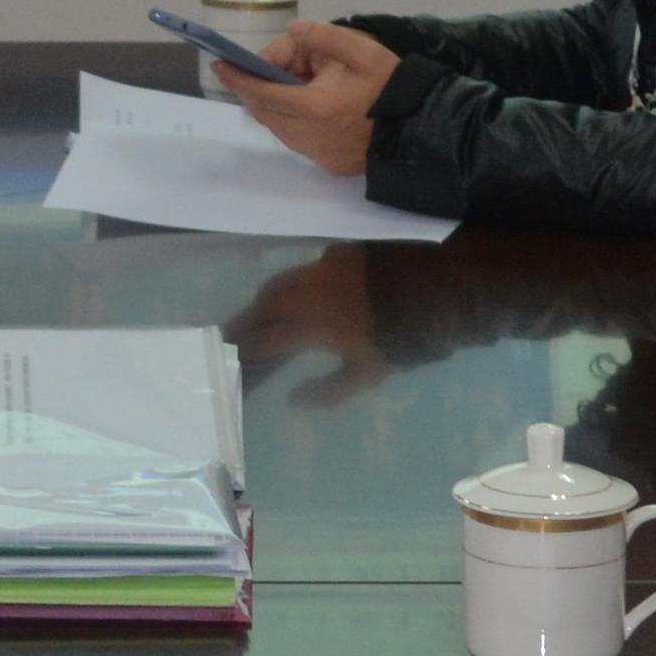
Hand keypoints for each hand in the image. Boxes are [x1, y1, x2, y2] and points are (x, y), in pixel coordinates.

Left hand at [218, 21, 399, 178]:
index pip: (262, 92)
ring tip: (295, 78)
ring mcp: (316, 153)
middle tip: (265, 65)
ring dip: (276, 103)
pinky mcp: (326, 162)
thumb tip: (295, 30)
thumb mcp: (365, 53)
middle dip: (258, 87)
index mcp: (314, 108)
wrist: (421, 132)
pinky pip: (295, 138)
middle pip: (265, 111)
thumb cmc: (393, 90)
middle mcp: (308, 136)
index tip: (219, 65)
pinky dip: (291, 118)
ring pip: (278, 126)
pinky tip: (309, 101)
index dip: (238, 78)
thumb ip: (327, 37)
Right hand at [230, 251, 394, 412]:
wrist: (428, 288)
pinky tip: (301, 290)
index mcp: (308, 326)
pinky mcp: (337, 254)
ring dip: (265, 299)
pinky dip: (294, 283)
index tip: (226, 354)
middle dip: (245, 320)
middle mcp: (305, 295)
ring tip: (259, 311)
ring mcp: (319, 270)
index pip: (263, 339)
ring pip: (280, 283)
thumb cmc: (397, 339)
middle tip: (231, 332)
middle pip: (263, 307)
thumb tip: (292, 401)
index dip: (242, 348)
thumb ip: (328, 390)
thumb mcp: (367, 374)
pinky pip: (305, 269)